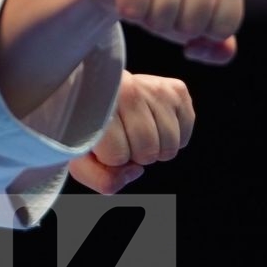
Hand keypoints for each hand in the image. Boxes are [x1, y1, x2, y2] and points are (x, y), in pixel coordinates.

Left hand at [68, 72, 195, 194]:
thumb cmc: (91, 127)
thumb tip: (136, 170)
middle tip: (123, 138)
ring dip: (156, 148)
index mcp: (99, 104)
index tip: (103, 144)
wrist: (98, 92)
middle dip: (135, 155)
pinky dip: (173, 139)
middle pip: (148, 150)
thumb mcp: (81, 158)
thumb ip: (101, 178)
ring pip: (170, 145)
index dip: (111, 160)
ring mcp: (156, 88)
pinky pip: (185, 135)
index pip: (117, 155)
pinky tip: (155, 125)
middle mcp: (130, 90)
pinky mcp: (177, 90)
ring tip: (139, 132)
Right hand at [80, 0, 245, 64]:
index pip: (224, 28)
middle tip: (166, 7)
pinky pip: (135, 10)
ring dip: (152, 20)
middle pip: (194, 26)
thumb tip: (196, 49)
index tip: (192, 14)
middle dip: (177, 27)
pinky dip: (130, 11)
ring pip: (164, 19)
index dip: (204, 33)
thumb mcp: (201, 22)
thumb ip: (220, 46)